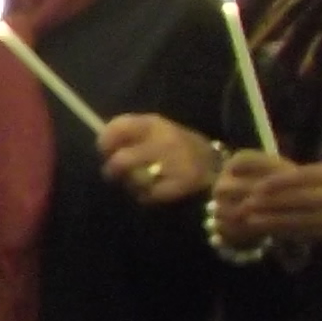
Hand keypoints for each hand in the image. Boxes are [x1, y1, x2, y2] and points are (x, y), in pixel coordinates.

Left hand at [97, 116, 219, 206]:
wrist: (220, 170)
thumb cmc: (180, 150)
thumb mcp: (159, 133)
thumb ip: (132, 135)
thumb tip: (102, 143)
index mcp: (155, 124)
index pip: (119, 127)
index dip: (105, 142)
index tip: (105, 151)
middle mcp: (164, 140)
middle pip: (120, 161)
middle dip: (113, 171)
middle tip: (115, 175)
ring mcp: (174, 163)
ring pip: (133, 181)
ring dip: (131, 185)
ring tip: (141, 183)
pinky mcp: (181, 185)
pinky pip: (148, 195)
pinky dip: (147, 197)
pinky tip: (155, 192)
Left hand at [210, 154, 321, 247]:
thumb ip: (320, 174)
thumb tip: (280, 178)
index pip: (310, 176)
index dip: (281, 182)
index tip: (258, 187)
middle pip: (307, 199)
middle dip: (275, 203)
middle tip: (248, 206)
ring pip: (310, 219)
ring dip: (280, 221)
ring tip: (255, 222)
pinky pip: (319, 234)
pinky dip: (295, 233)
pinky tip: (276, 234)